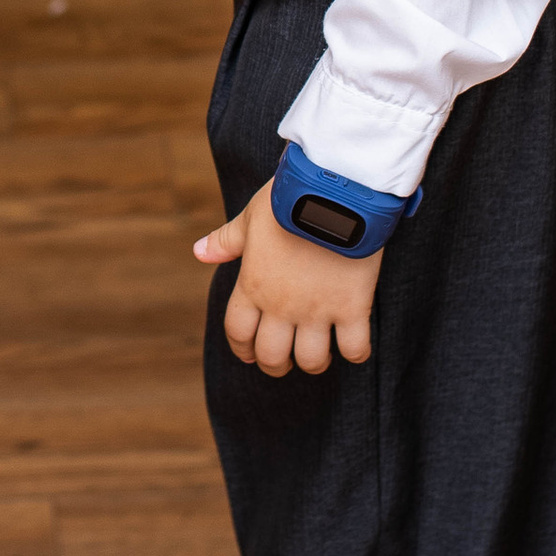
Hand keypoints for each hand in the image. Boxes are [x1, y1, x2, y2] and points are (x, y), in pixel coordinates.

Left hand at [195, 183, 377, 379]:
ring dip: (313, 362)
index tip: (249, 353)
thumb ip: (226, 240)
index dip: (242, 348)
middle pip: (272, 355)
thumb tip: (199, 252)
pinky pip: (355, 348)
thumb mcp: (251, 218)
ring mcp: (318, 309)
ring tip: (317, 356)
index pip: (238, 332)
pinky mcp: (353, 306)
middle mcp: (282, 305)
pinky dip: (356, 353)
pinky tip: (353, 345)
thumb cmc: (288, 200)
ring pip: (311, 359)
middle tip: (282, 362)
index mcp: (253, 285)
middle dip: (275, 364)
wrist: (333, 190)